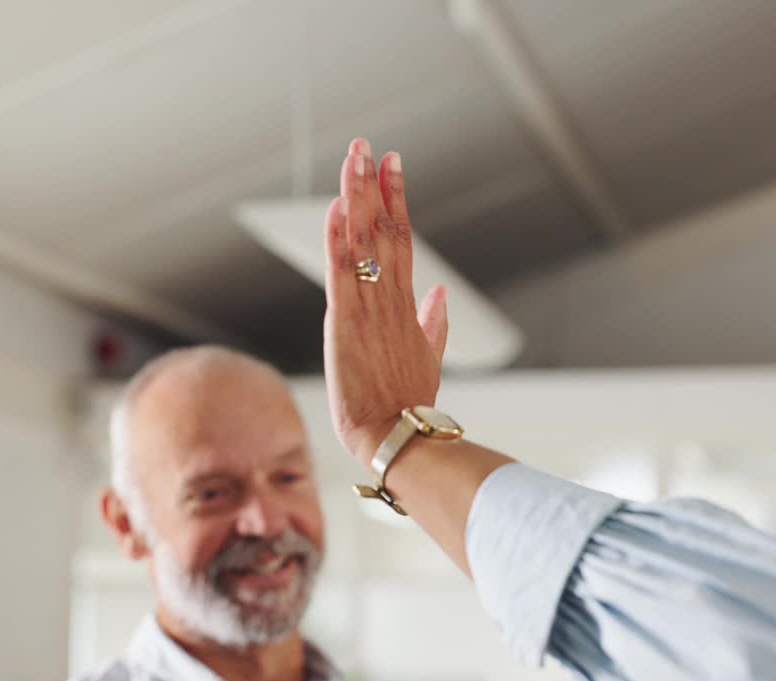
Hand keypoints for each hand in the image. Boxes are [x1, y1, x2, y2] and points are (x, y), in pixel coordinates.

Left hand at [323, 138, 448, 466]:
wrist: (397, 437)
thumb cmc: (409, 405)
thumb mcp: (429, 358)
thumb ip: (434, 323)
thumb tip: (440, 295)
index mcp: (407, 305)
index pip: (402, 240)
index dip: (397, 200)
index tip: (393, 165)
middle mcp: (389, 299)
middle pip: (384, 229)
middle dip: (376, 185)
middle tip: (370, 146)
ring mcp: (369, 308)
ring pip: (363, 241)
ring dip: (357, 197)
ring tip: (354, 158)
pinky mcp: (345, 323)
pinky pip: (340, 271)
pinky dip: (337, 238)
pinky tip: (336, 208)